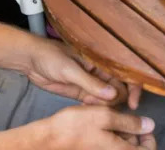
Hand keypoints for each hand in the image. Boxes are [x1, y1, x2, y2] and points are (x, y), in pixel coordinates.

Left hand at [25, 38, 139, 108]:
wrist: (31, 60)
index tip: (133, 104)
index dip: (134, 88)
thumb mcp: (71, 69)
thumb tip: (113, 95)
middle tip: (98, 103)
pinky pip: (95, 102)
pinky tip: (84, 106)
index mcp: (101, 60)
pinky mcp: (81, 92)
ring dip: (103, 105)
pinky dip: (93, 107)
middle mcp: (100, 72)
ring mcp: (91, 83)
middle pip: (119, 90)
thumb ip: (91, 83)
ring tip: (87, 103)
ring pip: (107, 98)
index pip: (125, 73)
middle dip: (114, 100)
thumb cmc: (51, 57)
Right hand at [43, 105, 155, 148]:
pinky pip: (109, 144)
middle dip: (131, 130)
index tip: (142, 125)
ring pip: (121, 144)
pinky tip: (97, 122)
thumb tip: (149, 125)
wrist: (49, 140)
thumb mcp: (104, 117)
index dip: (149, 138)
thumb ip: (129, 122)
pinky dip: (108, 133)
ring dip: (118, 130)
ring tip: (105, 115)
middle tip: (117, 114)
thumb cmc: (74, 127)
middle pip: (134, 147)